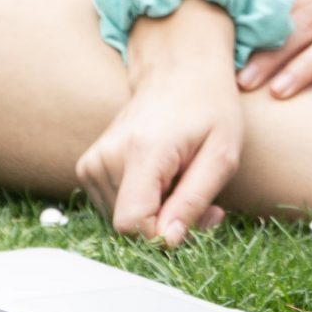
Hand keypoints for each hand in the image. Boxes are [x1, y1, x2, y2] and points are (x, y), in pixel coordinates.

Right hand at [76, 49, 241, 247]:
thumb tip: (168, 242)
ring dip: (157, 215)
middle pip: (129, 226)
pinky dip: (143, 204)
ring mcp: (93, 161)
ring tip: (184, 184)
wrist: (179, 69)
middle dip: (168, 225)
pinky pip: (115, 207)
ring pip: (122, 221)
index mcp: (142, 151)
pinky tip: (164, 182)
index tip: (198, 220)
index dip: (164, 236)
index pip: (132, 223)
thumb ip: (194, 200)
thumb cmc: (208, 107)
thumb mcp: (222, 154)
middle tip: (203, 201)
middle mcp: (107, 156)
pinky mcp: (89, 166)